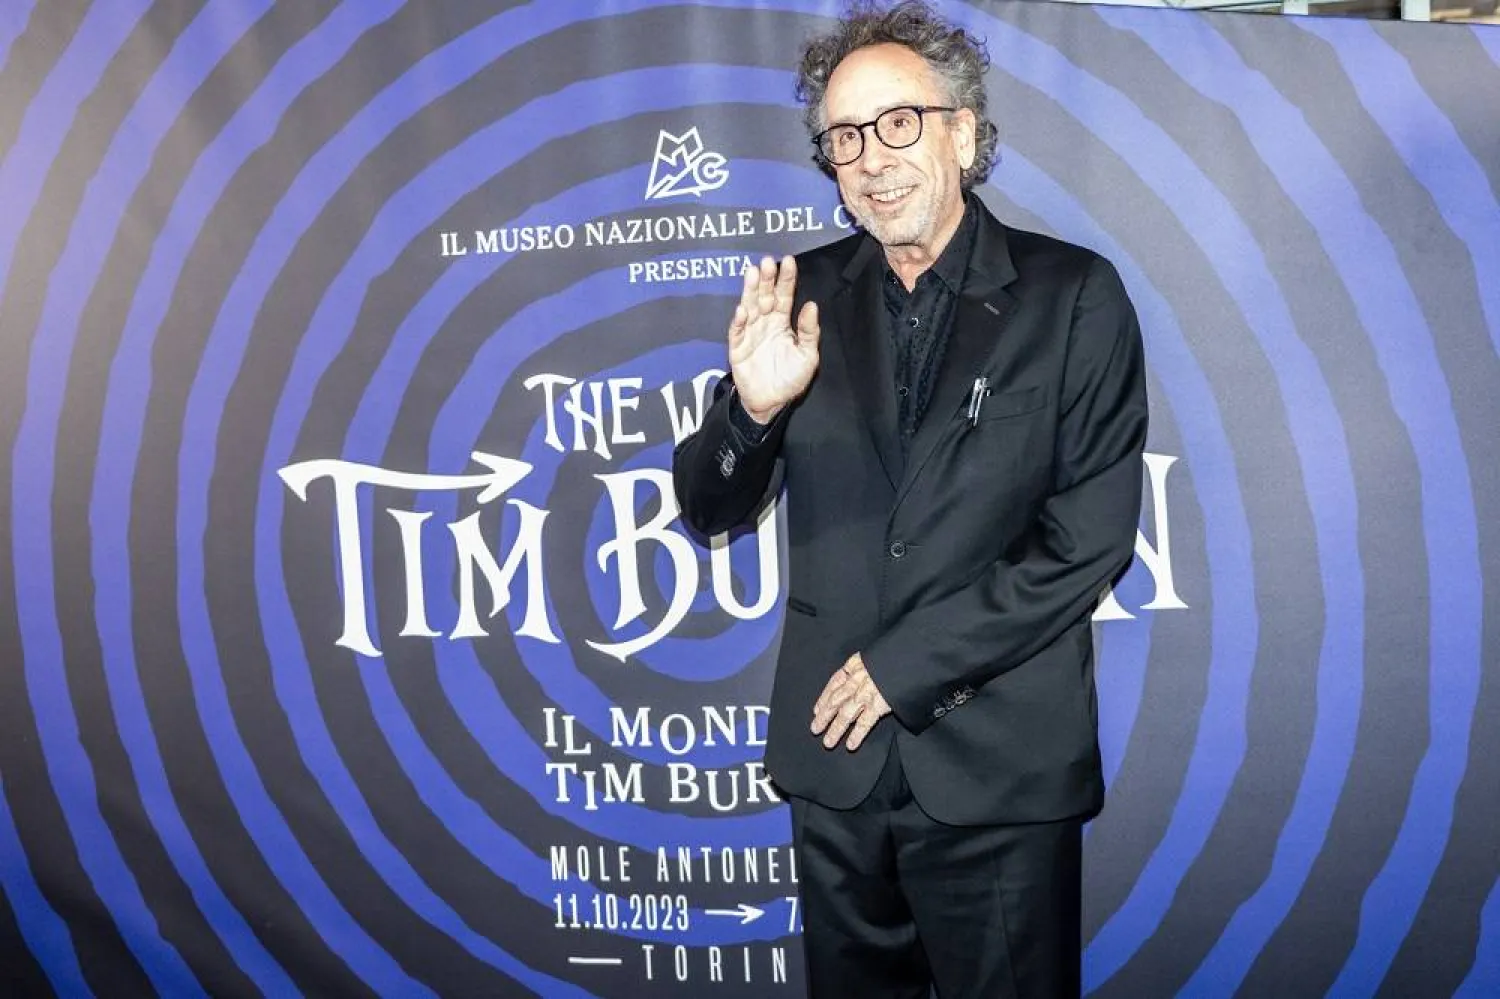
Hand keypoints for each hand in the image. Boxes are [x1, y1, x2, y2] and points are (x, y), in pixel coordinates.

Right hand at [728, 255, 820, 423]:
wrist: (771, 402)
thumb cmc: (790, 379)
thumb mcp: (807, 356)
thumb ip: (809, 331)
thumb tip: (811, 305)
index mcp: (782, 322)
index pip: (785, 296)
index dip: (786, 280)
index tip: (789, 262)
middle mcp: (765, 323)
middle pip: (765, 296)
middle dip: (766, 279)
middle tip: (767, 262)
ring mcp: (750, 333)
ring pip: (750, 307)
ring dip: (751, 291)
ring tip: (753, 274)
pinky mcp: (737, 347)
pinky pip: (737, 331)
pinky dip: (739, 320)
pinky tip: (743, 309)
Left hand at [810, 653, 890, 751]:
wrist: (915, 654)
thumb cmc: (898, 654)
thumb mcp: (878, 654)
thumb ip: (868, 666)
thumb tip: (859, 677)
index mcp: (856, 664)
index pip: (835, 682)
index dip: (824, 697)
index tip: (817, 709)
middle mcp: (858, 679)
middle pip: (836, 700)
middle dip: (825, 716)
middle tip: (815, 729)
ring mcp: (867, 692)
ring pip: (846, 713)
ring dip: (836, 729)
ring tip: (828, 743)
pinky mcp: (880, 703)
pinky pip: (865, 721)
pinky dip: (857, 734)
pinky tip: (850, 745)